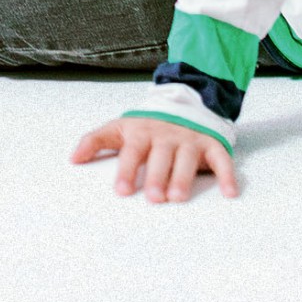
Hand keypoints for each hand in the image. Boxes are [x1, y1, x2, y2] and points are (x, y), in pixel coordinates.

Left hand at [71, 116, 237, 202]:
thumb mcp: (119, 128)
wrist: (183, 103)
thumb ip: (95, 141)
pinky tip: (229, 193)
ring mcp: (190, 139)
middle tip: (154, 198)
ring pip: (188, 157)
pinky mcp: (211, 144)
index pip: (132, 151)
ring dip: (184, 177)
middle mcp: (166, 135)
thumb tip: (72, 159)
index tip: (122, 191)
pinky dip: (227, 175)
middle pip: (161, 156)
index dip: (127, 170)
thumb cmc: (145, 126)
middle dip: (157, 176)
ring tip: (178, 197)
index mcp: (142, 132)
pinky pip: (221, 159)